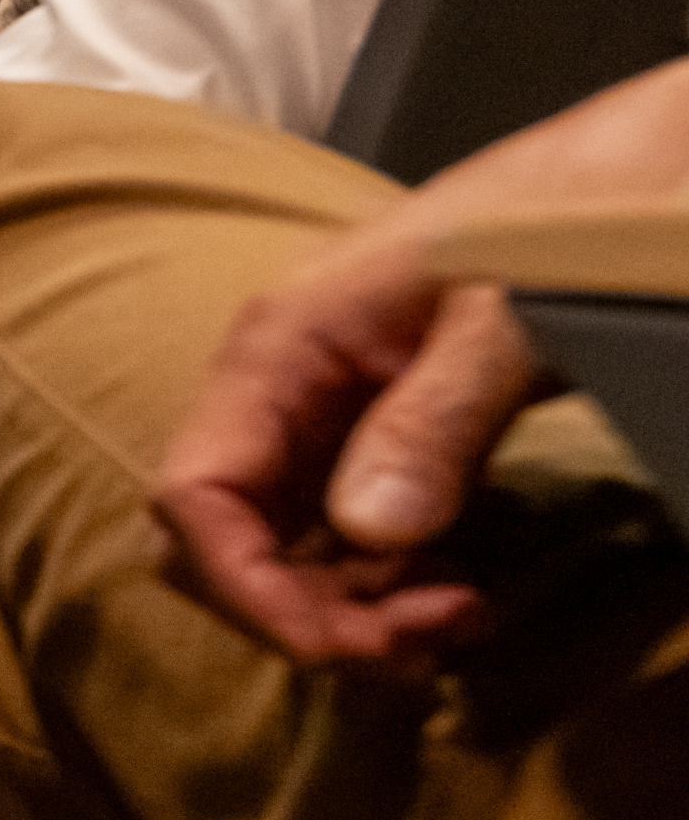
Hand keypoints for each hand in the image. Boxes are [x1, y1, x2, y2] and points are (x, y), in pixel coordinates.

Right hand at [154, 228, 534, 673]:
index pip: (195, 493)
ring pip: (288, 552)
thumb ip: (438, 417)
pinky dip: (393, 586)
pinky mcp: (381, 439)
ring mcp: (327, 419)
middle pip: (227, 539)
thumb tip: (373, 536)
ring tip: (465, 618)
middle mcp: (281, 390)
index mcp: (279, 346)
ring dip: (356, 611)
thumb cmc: (560, 214)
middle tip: (423, 646)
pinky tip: (465, 589)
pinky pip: (350, 538)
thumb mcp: (511, 311)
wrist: (624, 173)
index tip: (339, 645)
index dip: (246, 586)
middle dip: (304, 613)